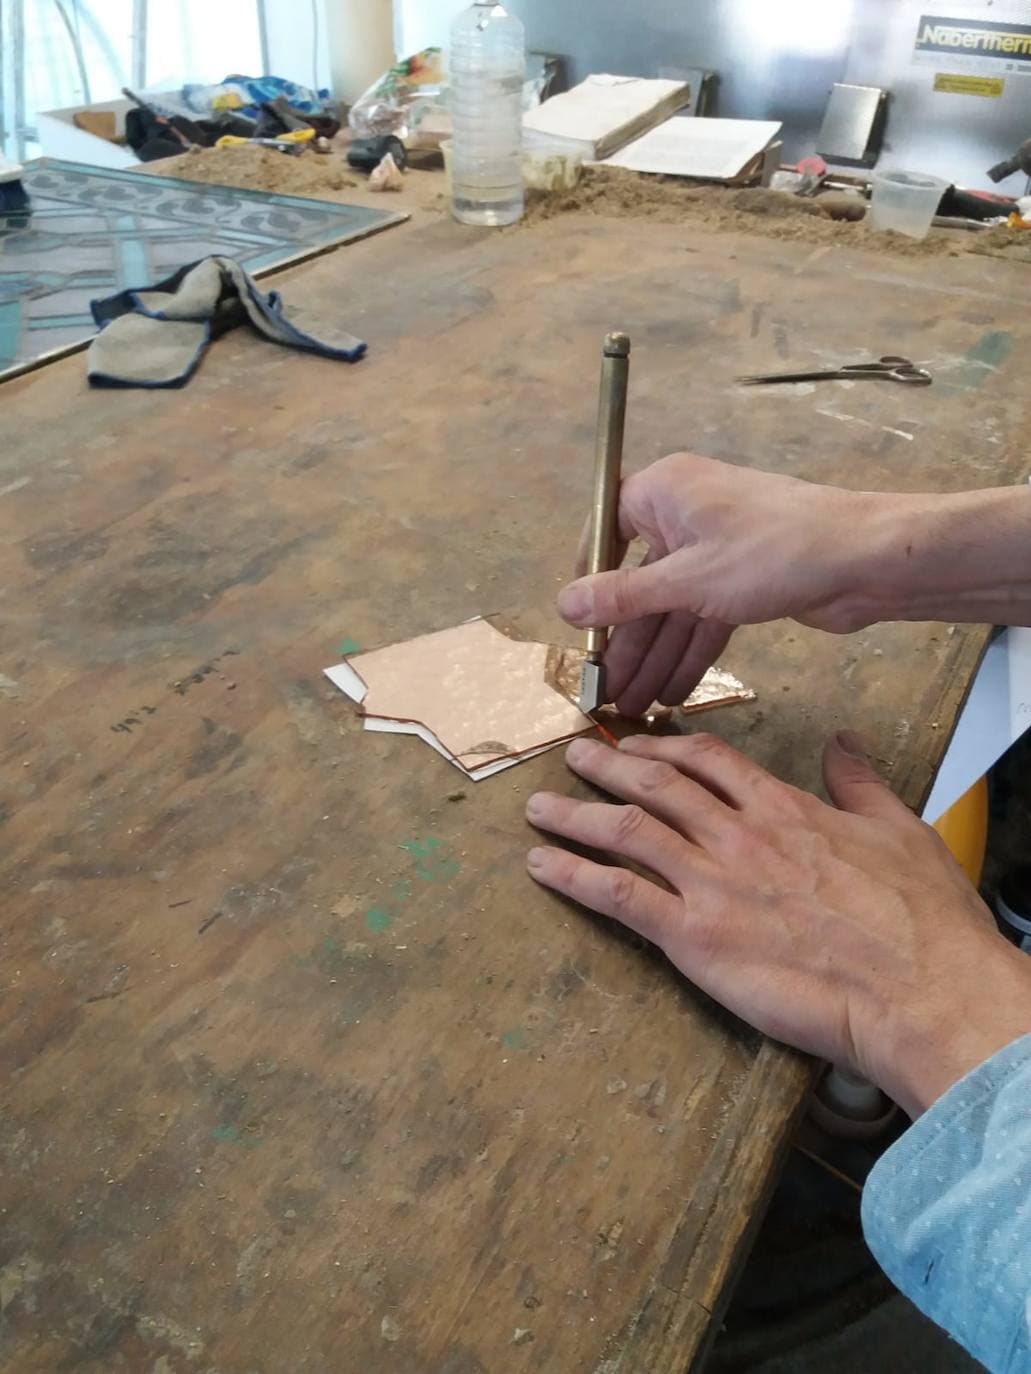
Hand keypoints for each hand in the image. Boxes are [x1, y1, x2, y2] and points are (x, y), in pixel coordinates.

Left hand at [526, 732, 1030, 1117]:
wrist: (917, 988)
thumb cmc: (918, 919)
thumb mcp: (898, 829)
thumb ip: (859, 783)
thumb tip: (843, 745)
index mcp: (782, 808)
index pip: (707, 760)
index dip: (661, 746)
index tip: (635, 742)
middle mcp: (737, 835)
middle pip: (655, 784)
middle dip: (606, 765)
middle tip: (573, 756)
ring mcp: (711, 883)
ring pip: (625, 830)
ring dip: (575, 815)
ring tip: (538, 808)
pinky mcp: (693, 937)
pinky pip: (617, 896)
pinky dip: (573, 876)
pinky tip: (543, 867)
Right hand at [561, 453, 890, 716]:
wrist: (865, 560)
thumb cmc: (771, 551)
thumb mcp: (686, 580)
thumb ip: (623, 597)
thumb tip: (564, 605)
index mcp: (663, 491)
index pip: (606, 528)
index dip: (588, 578)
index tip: (578, 625)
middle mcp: (685, 514)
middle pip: (640, 580)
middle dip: (625, 639)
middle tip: (605, 690)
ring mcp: (717, 549)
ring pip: (673, 607)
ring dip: (655, 656)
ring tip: (632, 705)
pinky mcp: (744, 580)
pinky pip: (703, 618)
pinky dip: (689, 653)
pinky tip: (671, 692)